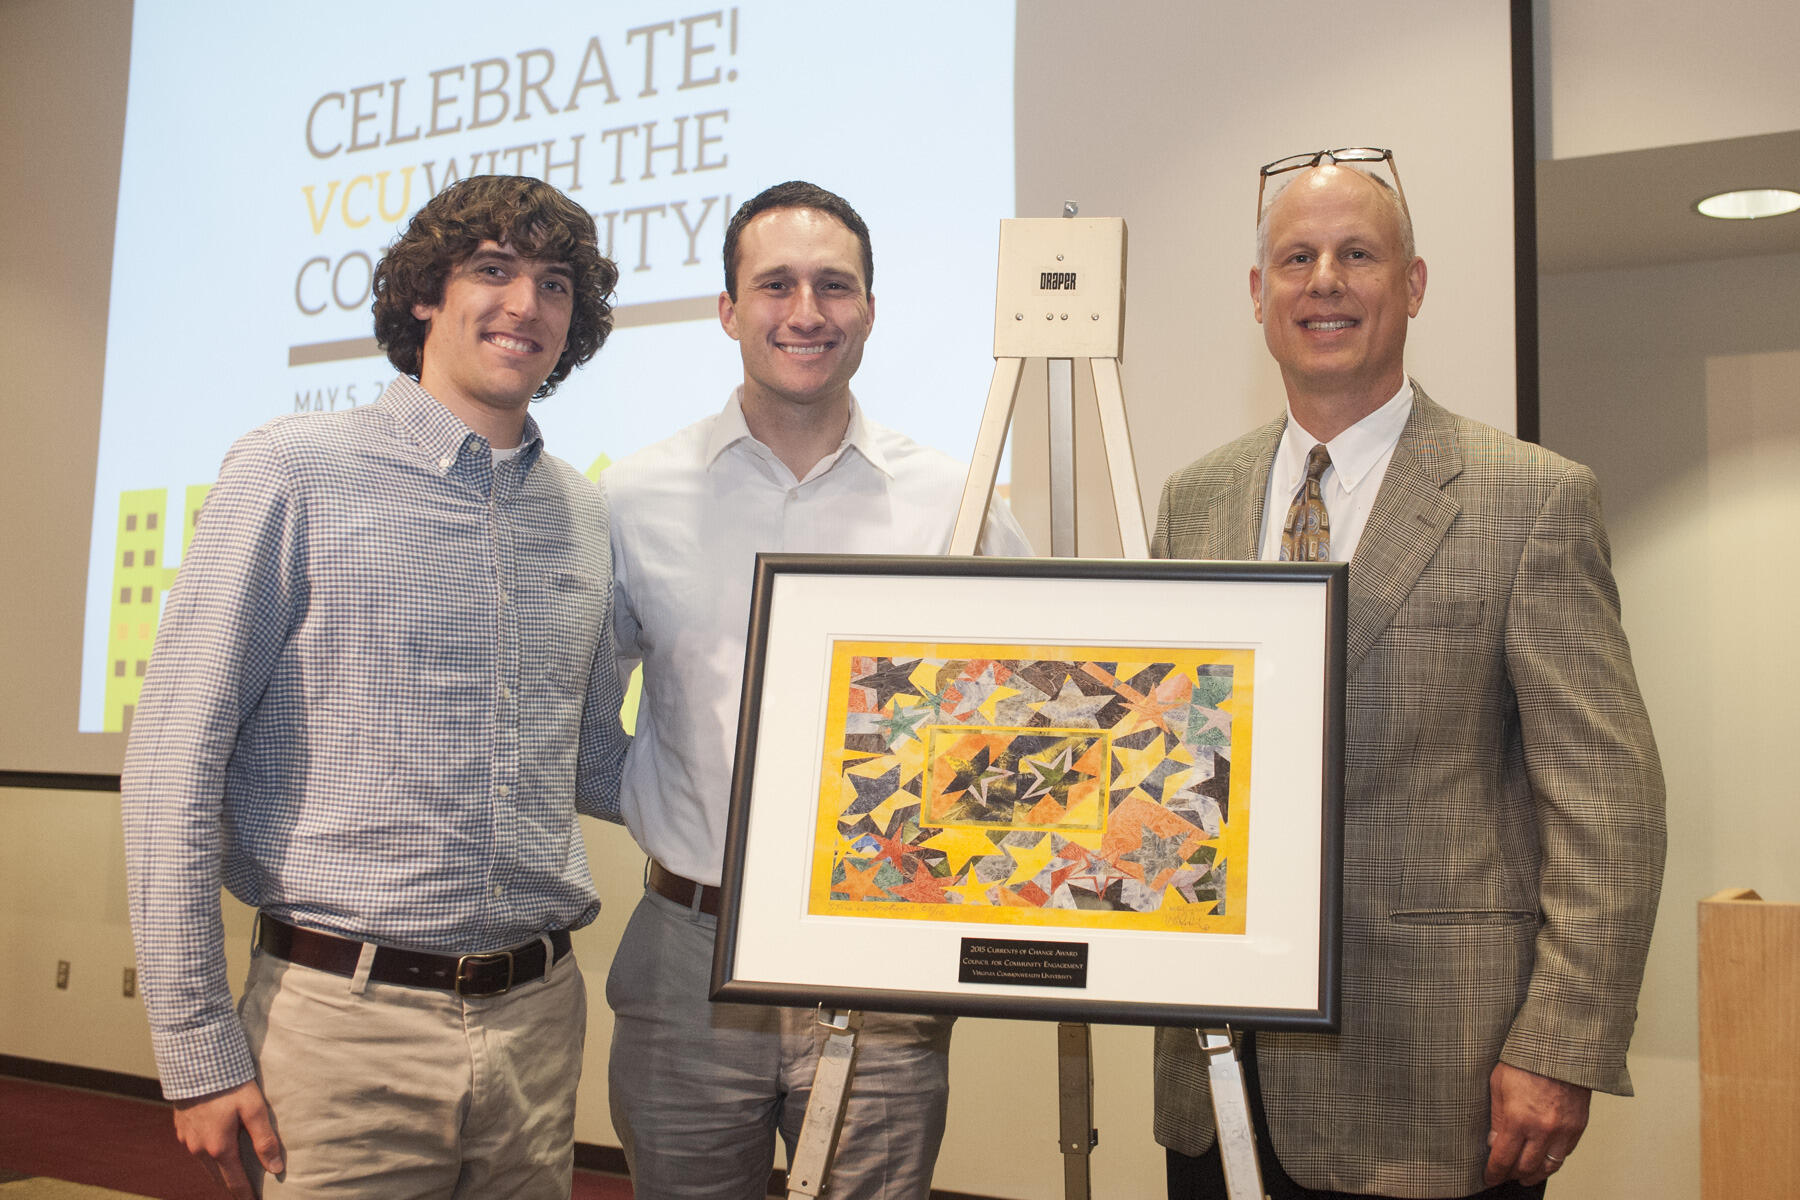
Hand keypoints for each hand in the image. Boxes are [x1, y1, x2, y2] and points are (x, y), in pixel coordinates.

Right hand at [172, 1080, 283, 1198]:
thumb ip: (265, 1140)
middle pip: (218, 1177)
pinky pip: (195, 1150)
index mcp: (219, 1148)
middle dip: (232, 1186)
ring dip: (219, 1171)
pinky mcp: (180, 1128)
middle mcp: (199, 1149)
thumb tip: (276, 1168)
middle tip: (246, 1192)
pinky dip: (207, 1155)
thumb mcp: (254, 1108)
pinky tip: (215, 1150)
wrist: (195, 1062)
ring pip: (205, 1164)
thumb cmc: (229, 1083)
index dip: (246, 1196)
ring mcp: (186, 1139)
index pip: (235, 1182)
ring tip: (234, 1174)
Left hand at [1484, 1061, 1588, 1186]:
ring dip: (1534, 1174)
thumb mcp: (1498, 1083)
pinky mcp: (1578, 1126)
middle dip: (1512, 1175)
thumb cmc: (1526, 1059)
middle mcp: (1542, 1130)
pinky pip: (1566, 1154)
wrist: (1560, 1047)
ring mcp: (1563, 1130)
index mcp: (1518, 1119)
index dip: (1494, 1172)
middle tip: (1504, 1176)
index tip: (1489, 1177)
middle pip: (1526, 1168)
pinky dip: (1553, 1161)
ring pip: (1549, 1167)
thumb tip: (1494, 1141)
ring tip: (1524, 1176)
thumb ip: (1497, 1117)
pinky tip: (1544, 1160)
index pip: (1503, 1159)